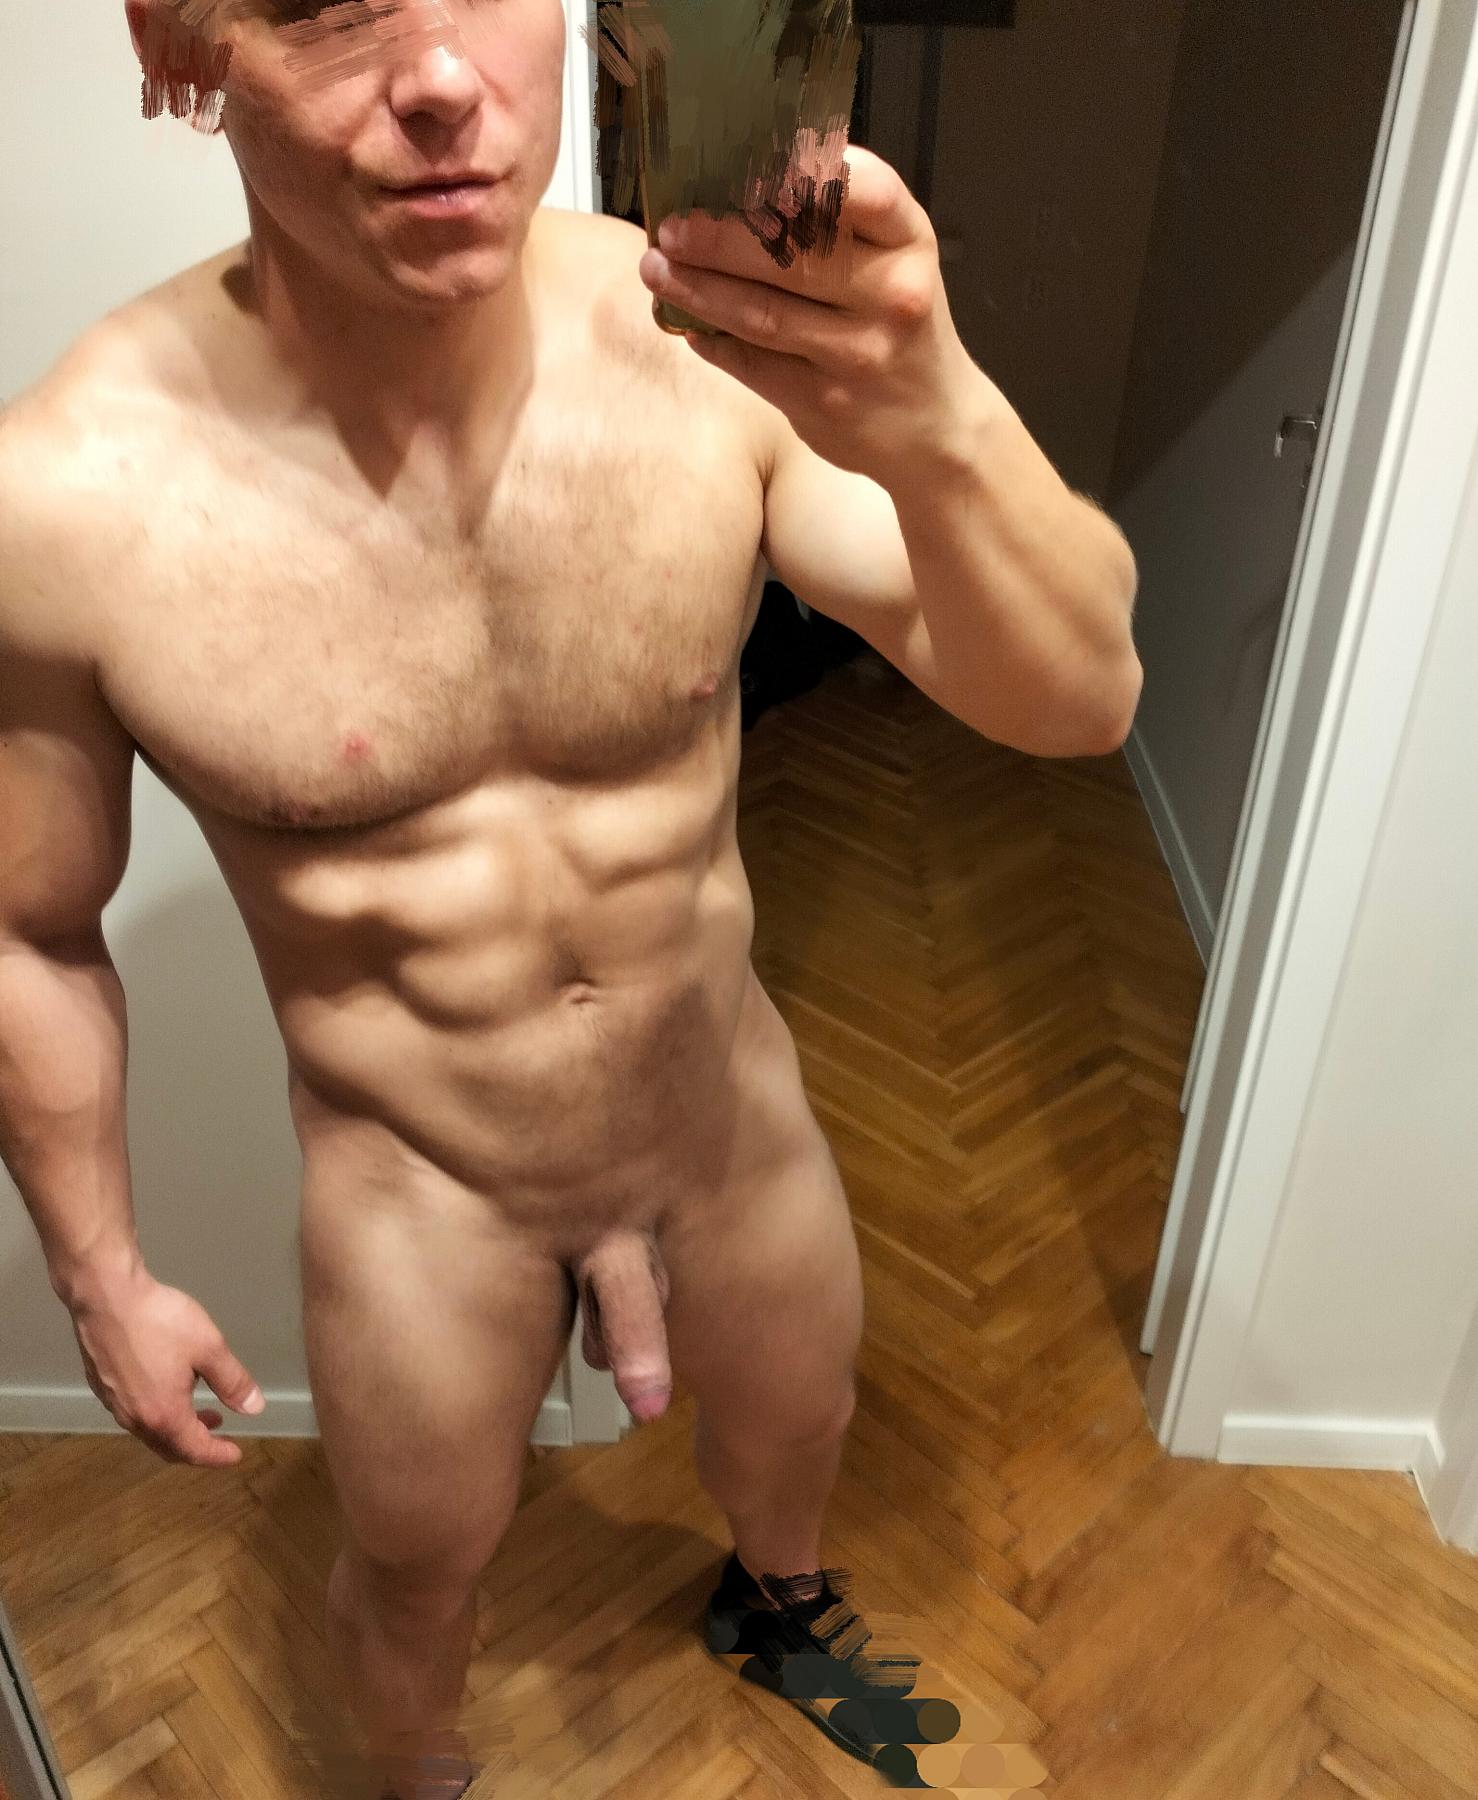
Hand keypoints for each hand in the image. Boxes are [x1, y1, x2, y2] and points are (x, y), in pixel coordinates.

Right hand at [68, 1264, 264, 1466]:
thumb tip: (254, 1409)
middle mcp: (135, 1418)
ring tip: (199, 1410)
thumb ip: (233, 1382)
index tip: (236, 1454)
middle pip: (169, 1447)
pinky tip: (166, 1389)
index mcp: (164, 1415)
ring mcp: (114, 1404)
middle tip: (220, 1433)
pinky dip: (157, 1414)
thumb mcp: (209, 1348)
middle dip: (197, 1445)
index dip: (218, 1455)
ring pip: (150, 1431)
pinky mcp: (101, 1386)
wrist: (105, 1297)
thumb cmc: (160, 1322)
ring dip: (177, 1428)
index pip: (195, 1450)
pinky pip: (134, 1413)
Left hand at [639, 142, 977, 484]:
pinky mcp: (826, 404)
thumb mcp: (891, 262)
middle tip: (671, 226)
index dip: (805, 172)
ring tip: (656, 269)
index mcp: (909, 241)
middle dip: (720, 237)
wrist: (935, 428)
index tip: (745, 166)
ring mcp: (859, 354)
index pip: (866, 190)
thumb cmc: (897, 326)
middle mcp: (892, 294)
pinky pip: (754, 366)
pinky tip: (686, 325)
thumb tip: (733, 187)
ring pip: (763, 314)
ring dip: (699, 289)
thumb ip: (837, 225)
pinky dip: (713, 343)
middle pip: (794, 255)